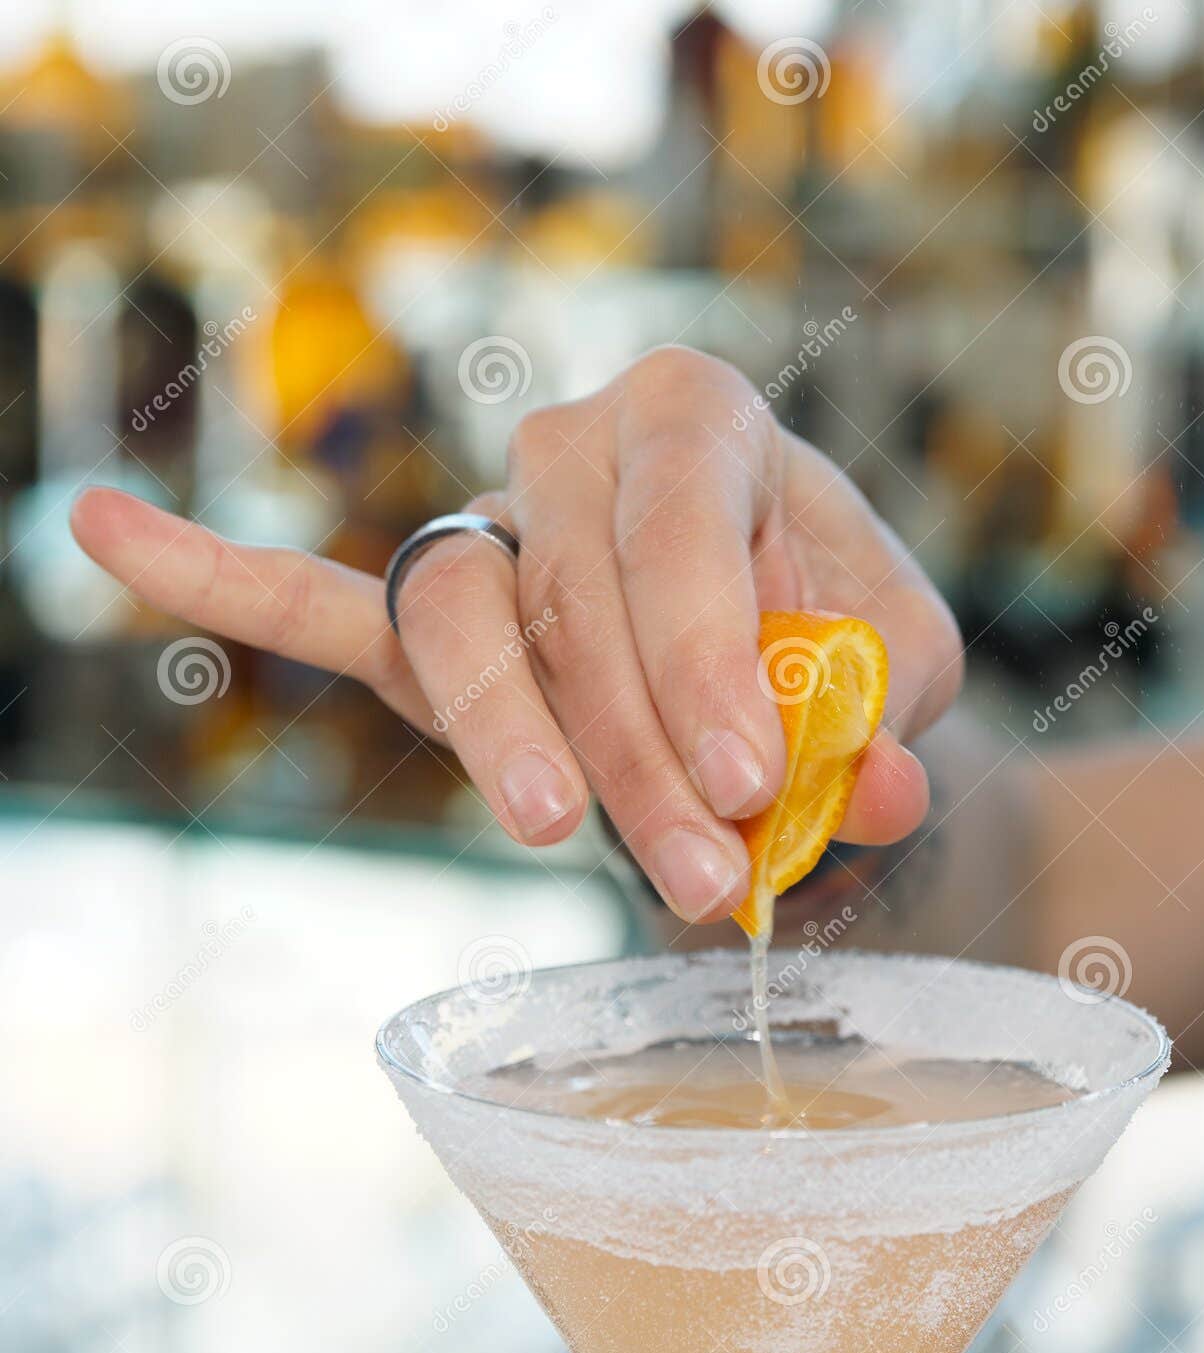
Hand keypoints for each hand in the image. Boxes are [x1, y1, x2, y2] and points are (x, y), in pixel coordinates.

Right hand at [71, 347, 961, 922]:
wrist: (795, 668)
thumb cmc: (845, 653)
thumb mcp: (901, 672)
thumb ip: (885, 721)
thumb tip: (871, 791)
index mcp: (697, 420)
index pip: (678, 524)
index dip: (709, 656)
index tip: (756, 783)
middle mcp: (572, 447)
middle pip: (568, 593)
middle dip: (638, 748)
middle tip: (711, 879)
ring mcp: (486, 527)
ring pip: (455, 616)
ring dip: (505, 734)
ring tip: (556, 829)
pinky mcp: (433, 620)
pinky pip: (318, 601)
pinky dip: (219, 577)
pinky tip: (101, 528)